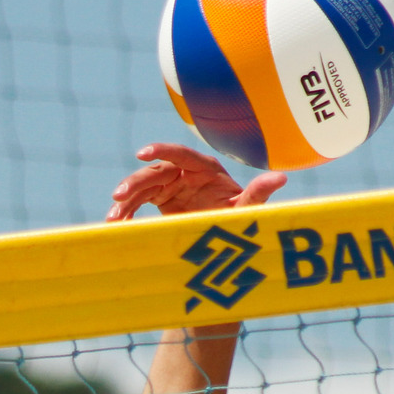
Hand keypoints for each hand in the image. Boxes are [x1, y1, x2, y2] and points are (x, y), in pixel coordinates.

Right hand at [106, 142, 287, 220]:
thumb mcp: (247, 211)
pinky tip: (114, 225)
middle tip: (118, 197)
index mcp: (205, 169)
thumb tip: (281, 178)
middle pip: (156, 172)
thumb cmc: (241, 221)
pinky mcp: (162, 200)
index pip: (181, 155)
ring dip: (126, 201)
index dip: (162, 151)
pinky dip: (127, 212)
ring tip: (112, 218)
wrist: (232, 241)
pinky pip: (140, 202)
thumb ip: (258, 194)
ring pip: (143, 187)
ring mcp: (172, 186)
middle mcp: (186, 173)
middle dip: (135, 183)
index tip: (142, 155)